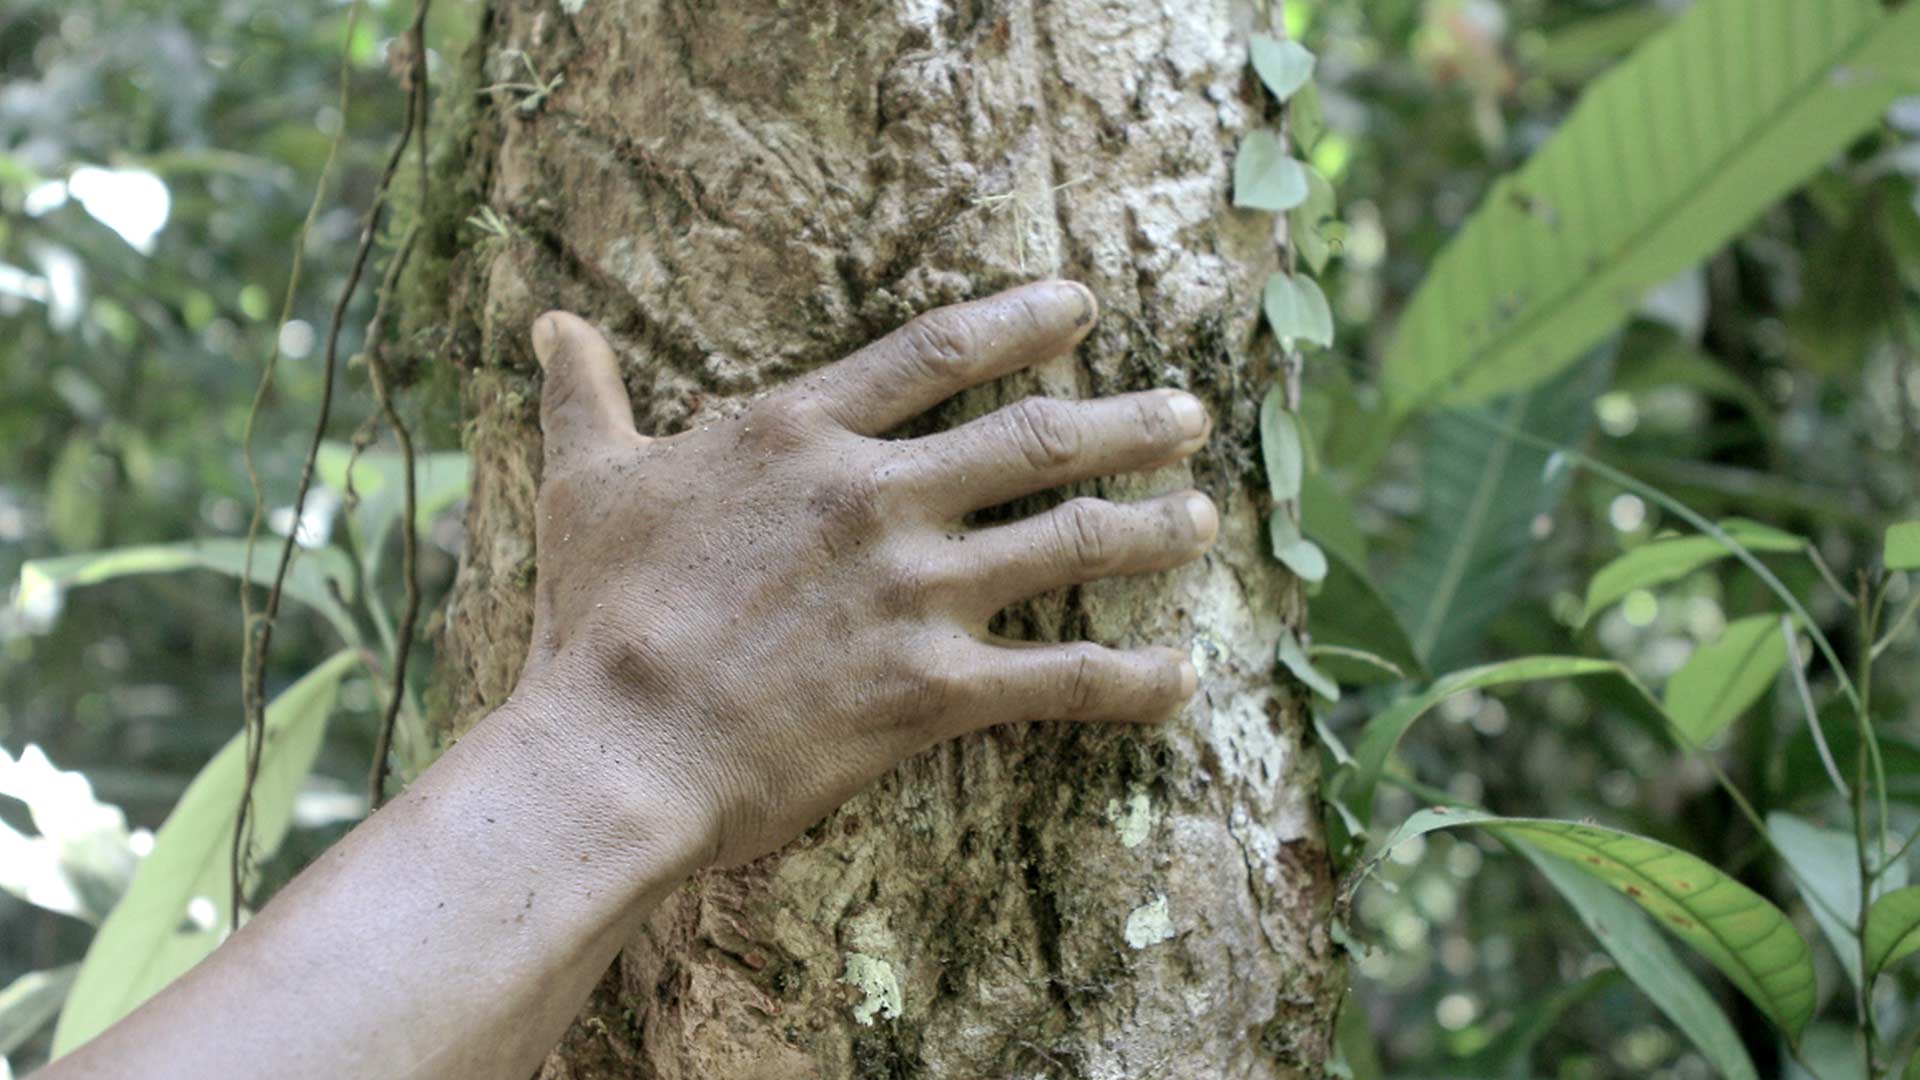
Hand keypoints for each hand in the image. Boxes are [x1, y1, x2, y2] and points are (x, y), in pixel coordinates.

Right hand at [512, 280, 1214, 868]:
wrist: (615, 748)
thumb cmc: (597, 618)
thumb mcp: (585, 484)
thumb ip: (583, 395)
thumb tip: (548, 322)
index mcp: (801, 434)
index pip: (937, 351)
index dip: (1021, 319)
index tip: (1080, 304)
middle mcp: (877, 496)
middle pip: (1036, 437)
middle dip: (1127, 420)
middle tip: (1190, 416)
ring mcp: (915, 590)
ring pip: (1073, 540)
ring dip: (1153, 528)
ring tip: (1206, 520)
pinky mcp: (936, 688)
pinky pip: (1067, 678)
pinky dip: (1135, 679)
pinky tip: (1183, 677)